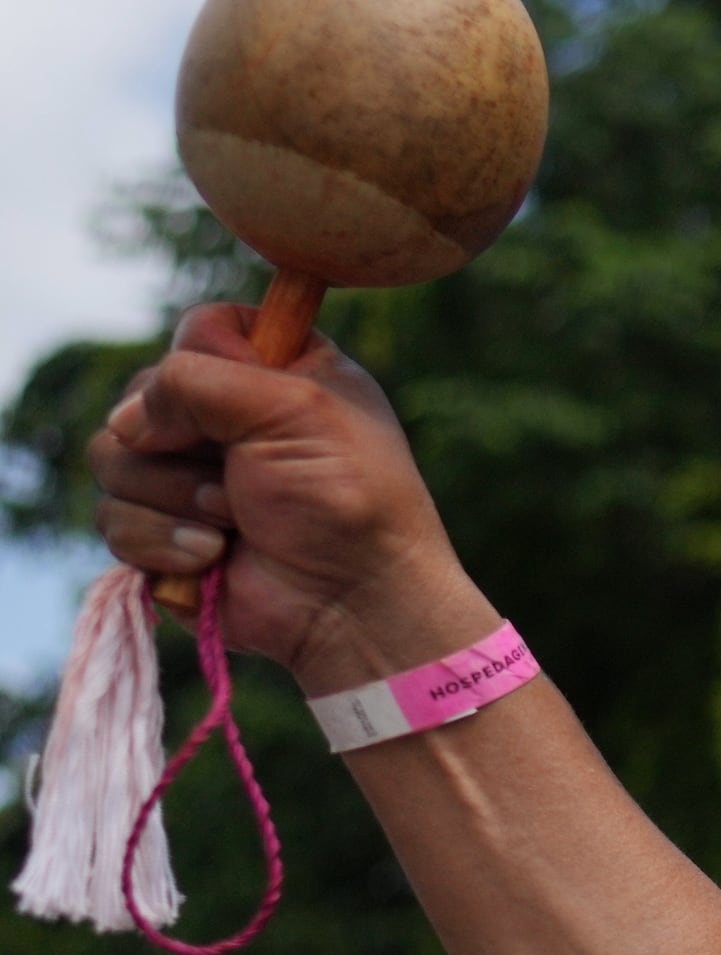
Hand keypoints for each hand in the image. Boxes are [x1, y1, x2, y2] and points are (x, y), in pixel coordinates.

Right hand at [86, 303, 499, 692]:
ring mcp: (186, 479)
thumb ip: (196, 380)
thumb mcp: (292, 408)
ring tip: (236, 522)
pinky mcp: (161, 535)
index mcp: (276, 375)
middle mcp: (226, 422)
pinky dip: (161, 541)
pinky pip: (112, 519)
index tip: (247, 404)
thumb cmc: (346, 500)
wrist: (354, 604)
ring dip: (175, 497)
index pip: (202, 329)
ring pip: (112, 458)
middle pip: (138, 397)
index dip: (207, 362)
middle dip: (183, 444)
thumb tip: (125, 422)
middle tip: (244, 479)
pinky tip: (213, 557)